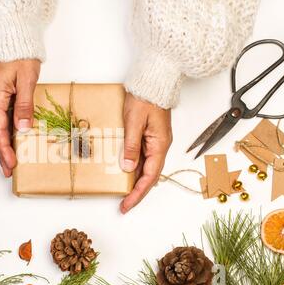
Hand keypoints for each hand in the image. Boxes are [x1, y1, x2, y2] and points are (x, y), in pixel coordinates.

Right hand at [0, 59, 40, 176]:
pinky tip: (13, 144)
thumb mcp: (26, 80)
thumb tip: (22, 129)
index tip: (10, 164)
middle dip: (1, 153)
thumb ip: (24, 105)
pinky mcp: (1, 98)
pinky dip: (7, 134)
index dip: (4, 148)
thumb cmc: (20, 56)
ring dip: (3, 146)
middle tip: (8, 172)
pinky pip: (2, 120)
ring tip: (10, 164)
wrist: (16, 39)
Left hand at [120, 94, 171, 213]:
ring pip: (147, 168)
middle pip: (150, 176)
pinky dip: (135, 168)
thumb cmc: (145, 97)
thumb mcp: (134, 122)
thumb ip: (131, 146)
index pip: (149, 176)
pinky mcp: (150, 136)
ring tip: (122, 194)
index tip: (126, 204)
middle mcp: (160, 146)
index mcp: (159, 144)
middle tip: (123, 204)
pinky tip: (125, 173)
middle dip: (137, 192)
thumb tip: (128, 168)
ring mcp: (156, 141)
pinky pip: (143, 157)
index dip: (138, 193)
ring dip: (136, 182)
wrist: (153, 80)